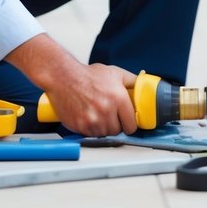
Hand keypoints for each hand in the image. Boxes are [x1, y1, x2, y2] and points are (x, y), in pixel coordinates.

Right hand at [5, 34, 137, 135]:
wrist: (63, 77)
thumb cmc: (87, 75)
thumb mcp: (114, 73)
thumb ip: (132, 81)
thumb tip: (143, 85)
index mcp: (118, 98)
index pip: (132, 124)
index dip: (130, 124)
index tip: (128, 122)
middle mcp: (106, 110)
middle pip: (118, 131)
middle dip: (116, 124)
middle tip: (111, 115)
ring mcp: (92, 120)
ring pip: (104, 134)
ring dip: (103, 128)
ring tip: (98, 114)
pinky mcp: (80, 126)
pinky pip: (90, 134)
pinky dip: (91, 129)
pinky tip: (89, 116)